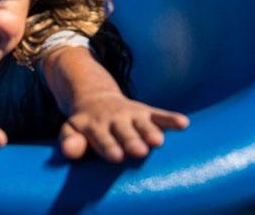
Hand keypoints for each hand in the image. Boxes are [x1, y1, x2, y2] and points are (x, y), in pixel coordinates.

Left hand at [58, 91, 188, 162]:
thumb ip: (70, 141)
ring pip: (143, 124)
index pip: (102, 139)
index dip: (108, 146)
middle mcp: (114, 120)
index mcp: (94, 126)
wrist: (95, 98)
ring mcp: (131, 115)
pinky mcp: (146, 112)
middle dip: (131, 141)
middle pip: (124, 133)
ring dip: (151, 131)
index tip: (116, 156)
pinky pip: (159, 115)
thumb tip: (69, 152)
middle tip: (139, 151)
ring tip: (159, 141)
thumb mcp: (71, 129)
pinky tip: (184, 123)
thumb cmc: (85, 124)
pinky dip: (171, 119)